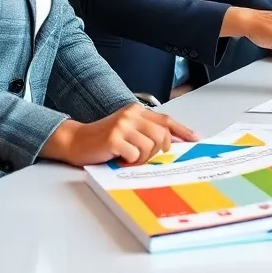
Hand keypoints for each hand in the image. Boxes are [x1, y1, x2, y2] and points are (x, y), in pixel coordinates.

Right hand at [40, 103, 196, 165]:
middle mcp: (131, 115)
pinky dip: (130, 161)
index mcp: (136, 111)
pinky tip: (120, 158)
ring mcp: (122, 126)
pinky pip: (135, 155)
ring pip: (150, 147)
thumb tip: (172, 141)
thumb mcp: (128, 129)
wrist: (76, 141)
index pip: (166, 120)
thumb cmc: (103, 138)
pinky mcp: (114, 139)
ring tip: (128, 156)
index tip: (194, 139)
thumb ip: (148, 131)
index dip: (182, 130)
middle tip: (143, 155)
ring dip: (142, 158)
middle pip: (161, 135)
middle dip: (157, 150)